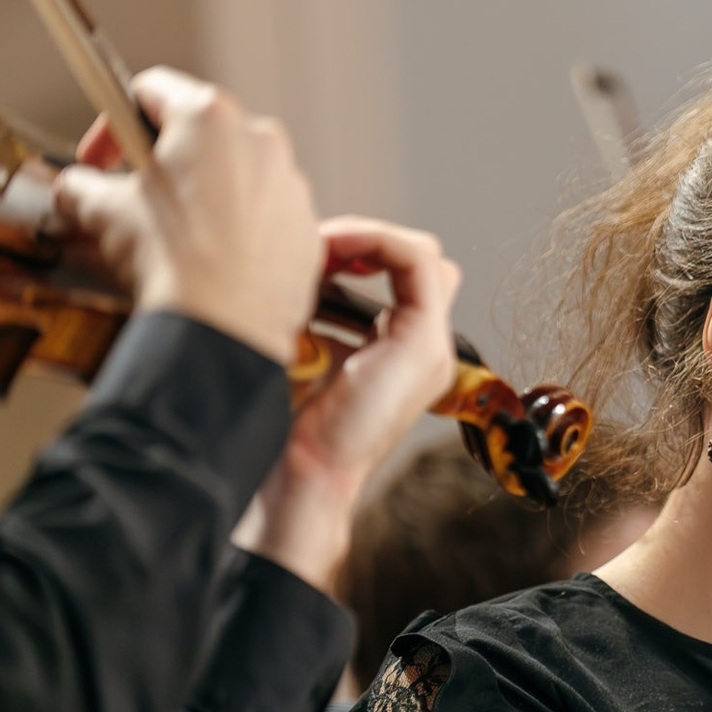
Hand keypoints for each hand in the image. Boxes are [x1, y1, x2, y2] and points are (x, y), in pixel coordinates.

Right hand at [53, 67, 321, 364]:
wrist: (225, 324)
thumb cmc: (172, 259)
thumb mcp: (102, 212)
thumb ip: (82, 186)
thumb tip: (76, 189)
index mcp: (209, 118)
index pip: (151, 90)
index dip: (114, 122)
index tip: (102, 156)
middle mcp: (261, 141)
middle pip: (202, 135)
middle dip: (165, 162)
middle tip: (138, 197)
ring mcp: (292, 184)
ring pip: (240, 176)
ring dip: (208, 195)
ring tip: (180, 236)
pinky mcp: (309, 227)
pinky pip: (269, 215)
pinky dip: (243, 228)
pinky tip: (217, 259)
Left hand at [234, 217, 460, 588]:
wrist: (302, 475)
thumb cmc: (284, 425)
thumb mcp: (295, 352)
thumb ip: (305, 312)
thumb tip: (281, 262)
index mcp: (396, 354)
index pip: (398, 276)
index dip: (355, 250)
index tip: (303, 249)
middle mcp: (422, 349)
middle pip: (417, 262)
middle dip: (363, 240)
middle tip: (311, 242)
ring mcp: (430, 347)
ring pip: (422, 255)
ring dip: (369, 236)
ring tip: (322, 242)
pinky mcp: (424, 343)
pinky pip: (417, 262)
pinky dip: (376, 241)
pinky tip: (333, 246)